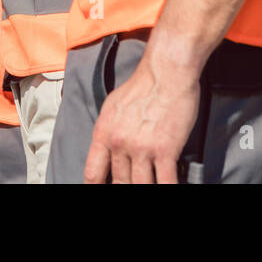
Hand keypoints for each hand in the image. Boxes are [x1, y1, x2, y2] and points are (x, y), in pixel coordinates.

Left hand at [84, 49, 200, 183]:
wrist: (167, 71)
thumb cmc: (144, 85)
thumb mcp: (113, 106)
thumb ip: (109, 131)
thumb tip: (109, 151)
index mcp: (104, 133)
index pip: (93, 174)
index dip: (96, 188)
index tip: (103, 189)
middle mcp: (119, 143)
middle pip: (120, 183)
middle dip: (126, 187)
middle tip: (133, 183)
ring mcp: (142, 148)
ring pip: (141, 185)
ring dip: (146, 187)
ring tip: (150, 183)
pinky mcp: (165, 149)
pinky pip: (165, 181)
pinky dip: (168, 187)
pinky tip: (168, 185)